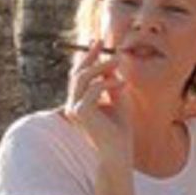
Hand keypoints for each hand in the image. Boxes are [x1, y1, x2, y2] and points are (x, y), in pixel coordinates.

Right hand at [63, 42, 130, 163]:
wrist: (118, 152)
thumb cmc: (119, 129)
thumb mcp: (117, 100)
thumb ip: (111, 83)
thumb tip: (111, 62)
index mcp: (78, 102)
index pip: (79, 75)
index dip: (87, 57)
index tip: (97, 42)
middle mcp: (72, 105)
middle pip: (77, 73)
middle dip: (90, 56)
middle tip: (103, 42)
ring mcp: (74, 109)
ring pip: (83, 78)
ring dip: (101, 66)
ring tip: (118, 61)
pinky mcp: (81, 113)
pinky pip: (93, 90)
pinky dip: (108, 83)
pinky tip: (123, 83)